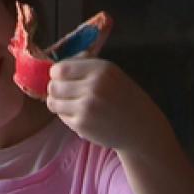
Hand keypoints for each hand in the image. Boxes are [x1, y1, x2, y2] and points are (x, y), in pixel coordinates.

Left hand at [45, 58, 167, 152]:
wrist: (141, 128)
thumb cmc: (124, 98)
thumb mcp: (112, 74)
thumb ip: (86, 66)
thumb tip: (56, 67)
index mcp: (101, 69)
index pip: (60, 69)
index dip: (57, 74)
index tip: (63, 79)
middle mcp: (93, 86)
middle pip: (53, 86)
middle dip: (56, 90)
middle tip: (67, 94)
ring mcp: (87, 106)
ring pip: (53, 102)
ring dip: (59, 104)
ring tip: (73, 105)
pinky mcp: (82, 124)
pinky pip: (61, 116)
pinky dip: (67, 116)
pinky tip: (82, 116)